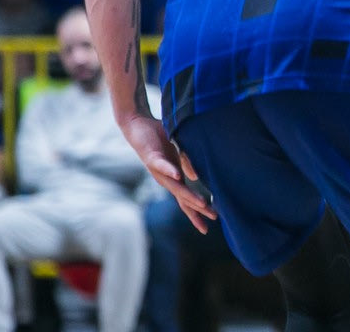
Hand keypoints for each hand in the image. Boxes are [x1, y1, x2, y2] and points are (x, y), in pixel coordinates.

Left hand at [118, 114, 216, 232]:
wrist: (137, 125)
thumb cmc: (159, 137)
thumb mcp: (179, 150)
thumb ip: (188, 162)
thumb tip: (197, 176)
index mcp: (174, 177)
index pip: (186, 199)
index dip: (197, 212)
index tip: (209, 224)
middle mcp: (165, 178)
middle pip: (183, 198)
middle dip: (198, 208)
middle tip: (212, 218)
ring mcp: (158, 170)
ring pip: (174, 186)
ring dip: (187, 195)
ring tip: (201, 203)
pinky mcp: (151, 157)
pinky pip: (161, 165)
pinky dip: (170, 171)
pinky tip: (178, 176)